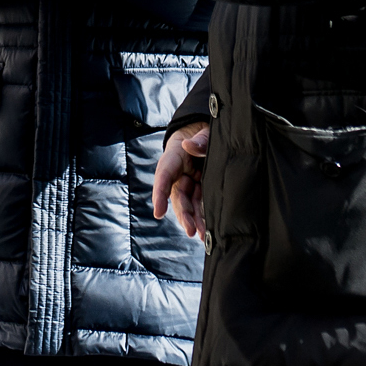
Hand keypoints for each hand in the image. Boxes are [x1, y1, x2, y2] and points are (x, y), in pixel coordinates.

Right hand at [152, 124, 209, 239]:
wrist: (203, 133)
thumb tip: (190, 146)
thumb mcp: (202, 131)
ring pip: (188, 204)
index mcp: (174, 157)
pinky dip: (202, 216)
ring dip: (193, 220)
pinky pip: (199, 204)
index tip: (158, 212)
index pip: (163, 176)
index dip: (160, 194)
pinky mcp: (199, 188)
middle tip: (190, 230)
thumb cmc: (200, 131)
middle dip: (183, 214)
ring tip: (201, 235)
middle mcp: (178, 173)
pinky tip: (207, 228)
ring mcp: (188, 182)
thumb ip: (200, 140)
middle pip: (177, 196)